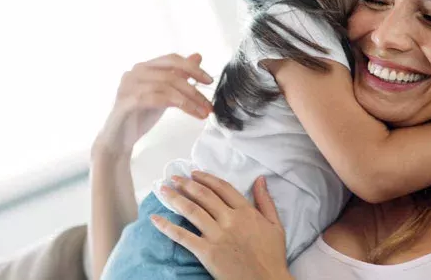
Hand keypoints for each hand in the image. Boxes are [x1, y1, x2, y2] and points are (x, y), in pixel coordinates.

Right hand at [92, 53, 213, 158]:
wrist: (117, 140)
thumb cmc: (139, 117)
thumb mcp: (164, 94)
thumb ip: (178, 76)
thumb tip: (197, 57)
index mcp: (143, 68)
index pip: (171, 59)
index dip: (192, 67)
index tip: (209, 80)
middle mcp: (134, 72)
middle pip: (171, 73)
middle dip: (194, 88)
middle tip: (209, 103)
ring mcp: (128, 86)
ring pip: (166, 85)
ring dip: (190, 99)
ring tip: (203, 112)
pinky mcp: (127, 101)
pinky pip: (157, 98)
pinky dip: (179, 104)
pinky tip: (190, 112)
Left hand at [151, 172, 290, 279]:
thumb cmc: (273, 256)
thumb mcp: (275, 225)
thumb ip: (265, 201)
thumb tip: (260, 179)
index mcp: (246, 212)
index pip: (222, 188)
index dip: (206, 178)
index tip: (194, 173)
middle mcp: (230, 220)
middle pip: (204, 196)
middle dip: (186, 184)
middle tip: (173, 177)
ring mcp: (217, 236)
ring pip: (192, 211)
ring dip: (175, 198)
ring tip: (163, 190)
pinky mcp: (207, 252)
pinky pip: (183, 236)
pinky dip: (167, 226)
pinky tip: (155, 219)